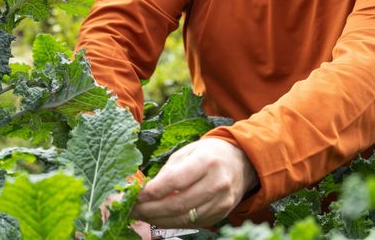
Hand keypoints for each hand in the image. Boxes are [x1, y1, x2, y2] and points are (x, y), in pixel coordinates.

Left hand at [130, 138, 258, 227]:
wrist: (240, 162)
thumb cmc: (208, 154)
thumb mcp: (188, 152)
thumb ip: (168, 171)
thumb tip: (145, 191)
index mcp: (207, 161)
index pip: (175, 181)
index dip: (153, 191)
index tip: (136, 196)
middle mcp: (217, 183)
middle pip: (178, 204)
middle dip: (151, 210)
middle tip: (133, 210)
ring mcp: (222, 201)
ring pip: (184, 218)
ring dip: (159, 220)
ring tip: (142, 215)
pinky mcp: (222, 213)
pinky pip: (193, 223)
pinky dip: (173, 222)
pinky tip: (160, 218)